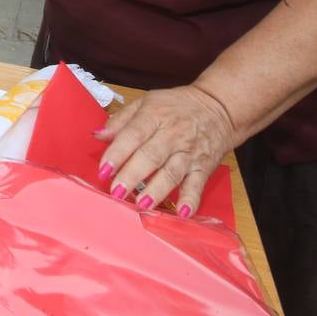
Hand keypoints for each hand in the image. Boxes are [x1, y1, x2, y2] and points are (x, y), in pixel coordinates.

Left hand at [94, 85, 237, 216]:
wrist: (218, 108)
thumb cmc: (177, 106)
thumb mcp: (146, 102)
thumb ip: (121, 120)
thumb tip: (98, 135)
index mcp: (155, 115)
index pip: (134, 134)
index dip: (118, 152)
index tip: (103, 169)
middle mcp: (172, 134)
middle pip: (151, 156)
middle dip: (132, 175)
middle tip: (116, 192)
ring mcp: (189, 152)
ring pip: (172, 173)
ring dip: (157, 190)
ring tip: (141, 205)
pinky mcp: (204, 167)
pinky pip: (197, 185)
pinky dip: (190, 200)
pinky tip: (182, 212)